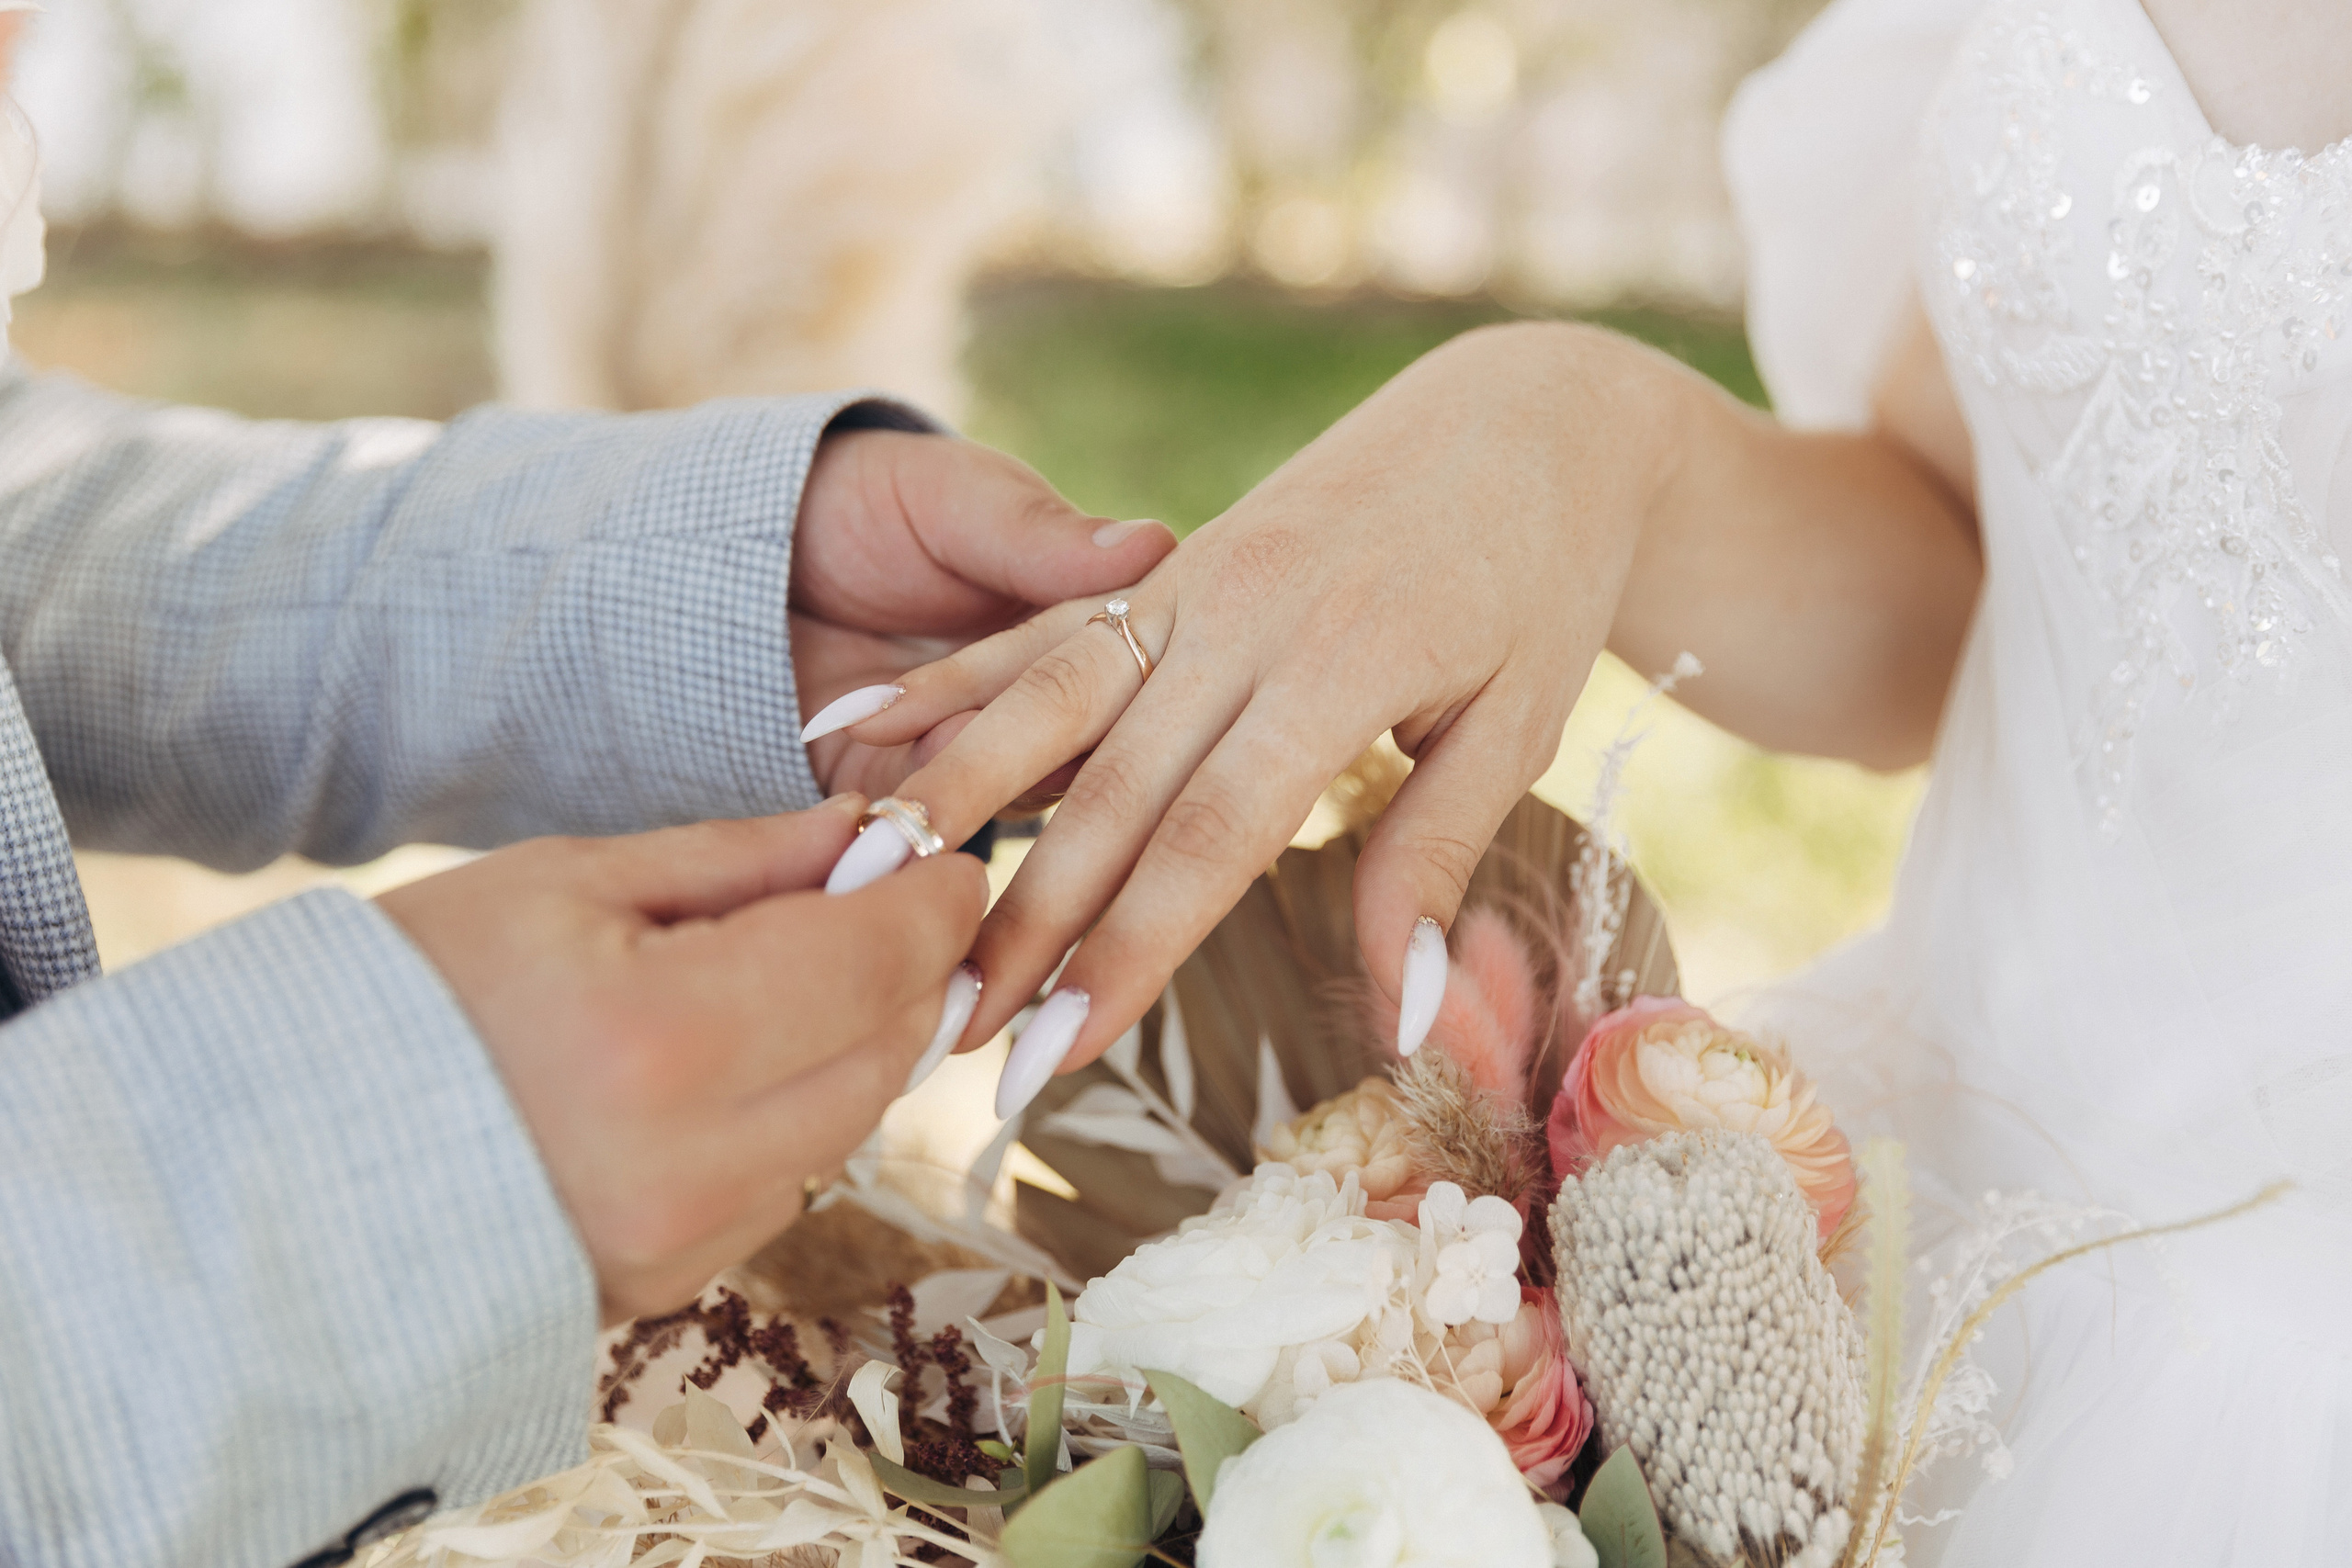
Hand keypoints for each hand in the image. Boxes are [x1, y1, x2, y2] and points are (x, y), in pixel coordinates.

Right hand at [377, 795, 989, 1321]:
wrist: (285, 1158)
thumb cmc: (417, 990)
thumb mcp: (567, 883)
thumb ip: (738, 862)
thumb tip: (869, 835)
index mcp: (661, 1038)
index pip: (872, 959)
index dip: (932, 901)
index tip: (949, 859)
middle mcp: (689, 1161)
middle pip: (882, 1050)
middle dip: (910, 970)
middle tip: (897, 906)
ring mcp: (682, 1242)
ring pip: (849, 1124)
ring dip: (860, 1043)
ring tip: (816, 972)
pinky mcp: (669, 1287)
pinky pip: (786, 1184)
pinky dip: (794, 1116)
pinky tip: (740, 1063)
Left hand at [787, 428, 1175, 799]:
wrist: (738, 547)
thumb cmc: (864, 499)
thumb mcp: (955, 501)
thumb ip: (1041, 536)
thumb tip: (1157, 544)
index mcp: (1080, 611)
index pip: (1134, 654)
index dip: (1140, 672)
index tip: (1138, 674)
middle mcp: (1043, 691)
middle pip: (1089, 736)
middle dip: (1074, 741)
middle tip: (1053, 730)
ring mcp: (977, 746)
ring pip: (1020, 784)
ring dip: (996, 773)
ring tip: (958, 743)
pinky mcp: (906, 787)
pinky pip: (934, 809)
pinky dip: (924, 793)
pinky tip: (897, 758)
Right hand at [828, 324, 1663, 1106]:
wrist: (1526, 413)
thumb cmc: (1536, 581)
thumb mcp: (1517, 723)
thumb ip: (1432, 861)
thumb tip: (1402, 1022)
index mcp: (1338, 662)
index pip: (1208, 835)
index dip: (1125, 949)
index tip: (1057, 1051)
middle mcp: (1239, 616)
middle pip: (1104, 789)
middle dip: (1020, 921)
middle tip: (941, 1032)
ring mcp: (1185, 582)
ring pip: (1041, 702)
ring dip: (947, 801)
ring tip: (859, 886)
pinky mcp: (1160, 568)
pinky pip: (1040, 633)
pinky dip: (948, 685)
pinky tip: (855, 731)